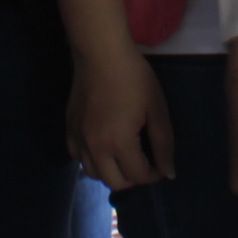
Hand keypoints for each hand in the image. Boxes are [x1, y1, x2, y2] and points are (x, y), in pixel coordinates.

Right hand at [71, 40, 175, 190]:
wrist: (101, 53)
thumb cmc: (134, 78)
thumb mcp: (157, 109)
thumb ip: (164, 144)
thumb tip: (168, 173)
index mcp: (119, 143)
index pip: (139, 176)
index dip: (155, 174)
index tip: (162, 162)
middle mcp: (95, 148)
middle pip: (115, 183)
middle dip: (134, 178)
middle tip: (145, 162)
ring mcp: (78, 139)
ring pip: (93, 174)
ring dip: (112, 172)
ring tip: (125, 156)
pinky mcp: (69, 129)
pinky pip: (78, 158)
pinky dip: (92, 160)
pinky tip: (103, 146)